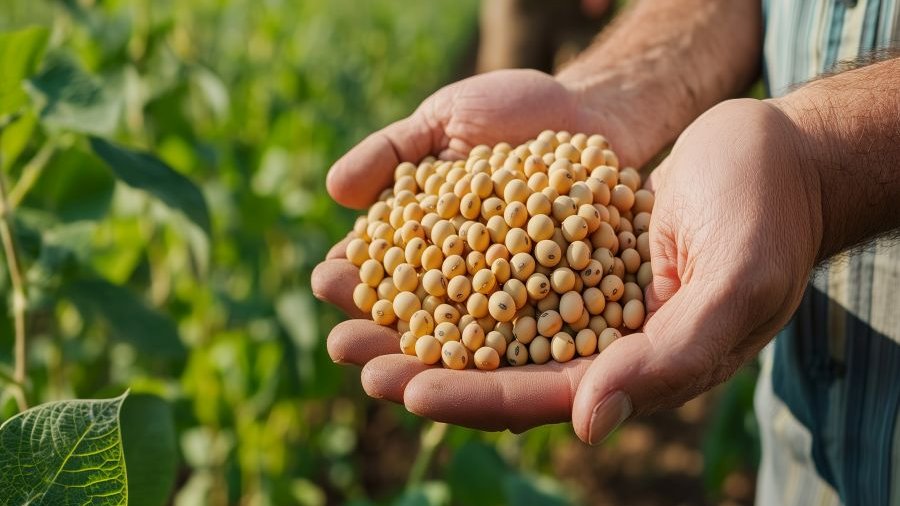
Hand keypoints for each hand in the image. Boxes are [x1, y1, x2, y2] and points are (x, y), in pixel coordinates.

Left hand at [318, 90, 818, 441]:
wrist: (774, 154)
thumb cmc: (768, 219)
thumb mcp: (732, 288)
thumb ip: (668, 358)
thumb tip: (586, 424)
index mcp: (633, 370)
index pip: (539, 396)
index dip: (470, 397)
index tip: (404, 390)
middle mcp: (594, 339)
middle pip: (492, 361)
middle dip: (418, 361)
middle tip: (346, 351)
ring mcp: (574, 290)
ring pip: (481, 311)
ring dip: (416, 310)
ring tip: (350, 302)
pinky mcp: (561, 243)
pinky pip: (493, 255)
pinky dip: (446, 256)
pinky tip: (397, 247)